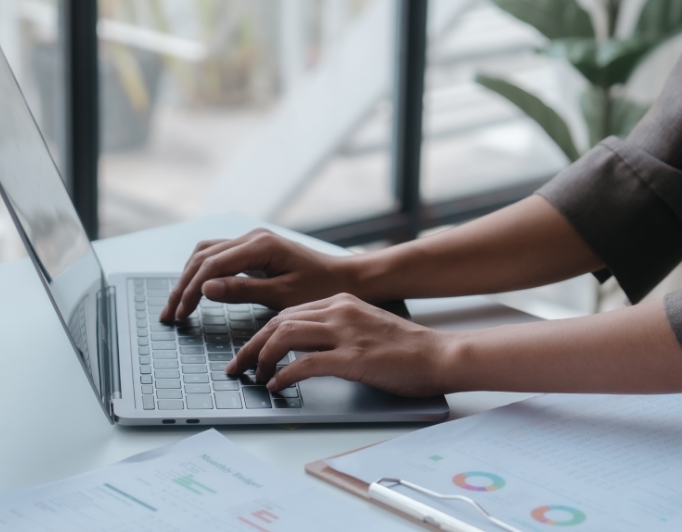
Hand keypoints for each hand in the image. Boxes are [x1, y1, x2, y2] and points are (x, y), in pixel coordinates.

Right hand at [160, 229, 351, 320]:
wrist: (345, 278)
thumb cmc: (321, 288)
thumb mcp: (283, 296)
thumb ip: (242, 291)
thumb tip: (205, 288)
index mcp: (260, 246)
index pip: (210, 266)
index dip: (190, 292)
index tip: (179, 315)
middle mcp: (253, 237)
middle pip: (202, 257)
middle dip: (182, 286)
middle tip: (169, 315)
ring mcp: (253, 241)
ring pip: (206, 253)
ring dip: (188, 278)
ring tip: (177, 305)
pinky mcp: (255, 249)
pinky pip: (219, 255)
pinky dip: (202, 272)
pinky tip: (195, 291)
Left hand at [225, 293, 452, 396]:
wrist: (439, 354)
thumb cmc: (406, 348)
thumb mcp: (366, 326)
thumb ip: (337, 329)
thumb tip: (305, 349)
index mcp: (341, 302)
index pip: (288, 313)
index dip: (262, 334)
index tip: (249, 352)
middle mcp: (340, 311)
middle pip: (278, 322)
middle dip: (252, 345)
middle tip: (237, 366)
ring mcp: (346, 333)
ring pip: (284, 336)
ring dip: (262, 358)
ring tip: (253, 376)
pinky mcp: (353, 357)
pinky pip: (305, 364)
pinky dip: (284, 374)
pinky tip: (277, 385)